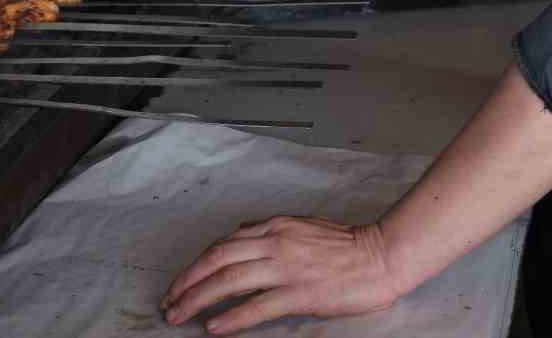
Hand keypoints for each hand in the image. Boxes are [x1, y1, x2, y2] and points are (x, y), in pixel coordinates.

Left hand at [160, 216, 401, 333]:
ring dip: (198, 299)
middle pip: (218, 260)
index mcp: (277, 226)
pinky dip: (231, 317)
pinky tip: (214, 328)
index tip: (181, 282)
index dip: (197, 264)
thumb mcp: (304, 226)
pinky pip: (257, 305)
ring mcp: (288, 267)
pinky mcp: (301, 292)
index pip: (224, 243)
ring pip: (230, 281)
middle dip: (187, 282)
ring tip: (180, 315)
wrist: (382, 255)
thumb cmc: (348, 244)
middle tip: (169, 302)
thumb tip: (241, 233)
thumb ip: (272, 230)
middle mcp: (277, 242)